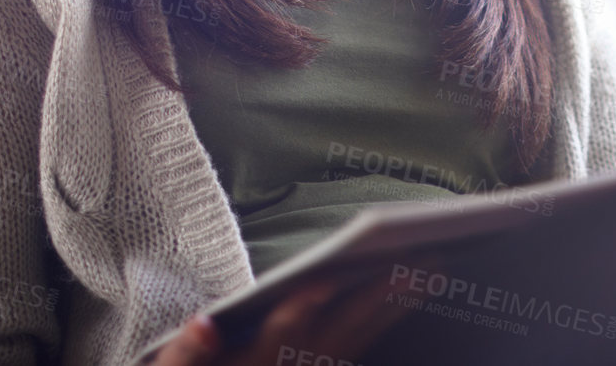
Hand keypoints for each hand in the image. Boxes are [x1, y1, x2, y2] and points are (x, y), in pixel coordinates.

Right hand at [145, 260, 424, 365]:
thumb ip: (183, 357)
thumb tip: (204, 323)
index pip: (281, 340)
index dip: (304, 312)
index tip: (327, 281)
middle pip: (339, 337)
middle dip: (377, 298)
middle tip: (419, 259)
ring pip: (359, 341)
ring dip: (395, 305)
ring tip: (433, 266)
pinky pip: (360, 345)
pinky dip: (385, 317)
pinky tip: (412, 288)